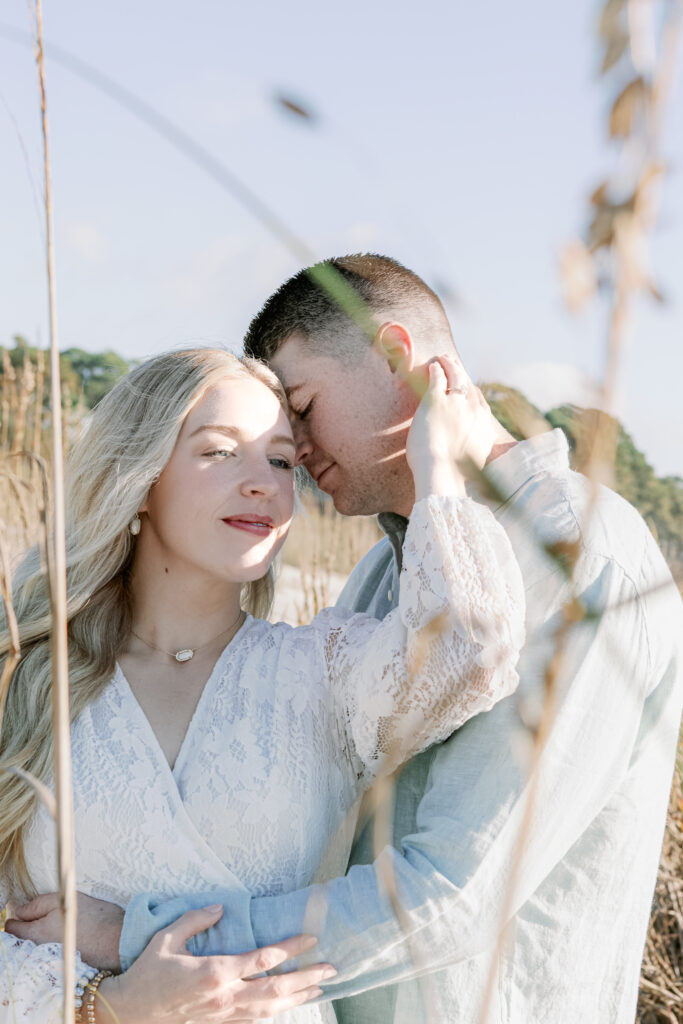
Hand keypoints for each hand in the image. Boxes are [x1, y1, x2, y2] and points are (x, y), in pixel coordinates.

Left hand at [6, 891, 123, 970]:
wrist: (118, 942)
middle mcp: (38, 952)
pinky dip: (53, 944)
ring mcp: (50, 961)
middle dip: (28, 927)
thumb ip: (38, 904)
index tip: (27, 910)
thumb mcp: (64, 900)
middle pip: (23, 939)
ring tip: (60, 924)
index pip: (12, 928)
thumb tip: (19, 911)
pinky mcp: (62, 965)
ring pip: (35, 946)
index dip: (17, 916)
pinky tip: (69, 937)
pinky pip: (48, 953)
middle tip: (46, 915)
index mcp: (37, 934)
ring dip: (42, 935)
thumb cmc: (93, 918)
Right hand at [95, 906, 334, 1022]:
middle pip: (276, 990)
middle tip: (331, 968)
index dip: (291, 948)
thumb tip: (222, 908)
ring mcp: (224, 1016)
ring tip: (321, 987)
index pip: (263, 959)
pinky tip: (289, 1006)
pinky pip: (255, 1022)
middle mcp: (225, 997)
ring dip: (298, 998)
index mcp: (215, 971)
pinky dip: (276, 1014)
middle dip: (307, 978)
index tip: (312, 937)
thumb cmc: (147, 972)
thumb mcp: (166, 937)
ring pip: (270, 1010)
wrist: (129, 1013)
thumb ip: (195, 919)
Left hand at [407, 357, 492, 499]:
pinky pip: (438, 378)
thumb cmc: (454, 474)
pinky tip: (432, 365)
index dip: (470, 391)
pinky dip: (436, 369)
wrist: (442, 472)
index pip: (478, 400)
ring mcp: (455, 403)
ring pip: (455, 376)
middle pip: (468, 385)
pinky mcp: (436, 400)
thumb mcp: (475, 463)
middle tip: (454, 365)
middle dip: (461, 373)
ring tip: (442, 359)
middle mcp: (473, 410)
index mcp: (484, 424)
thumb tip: (482, 453)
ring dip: (449, 365)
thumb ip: (478, 451)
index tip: (464, 387)